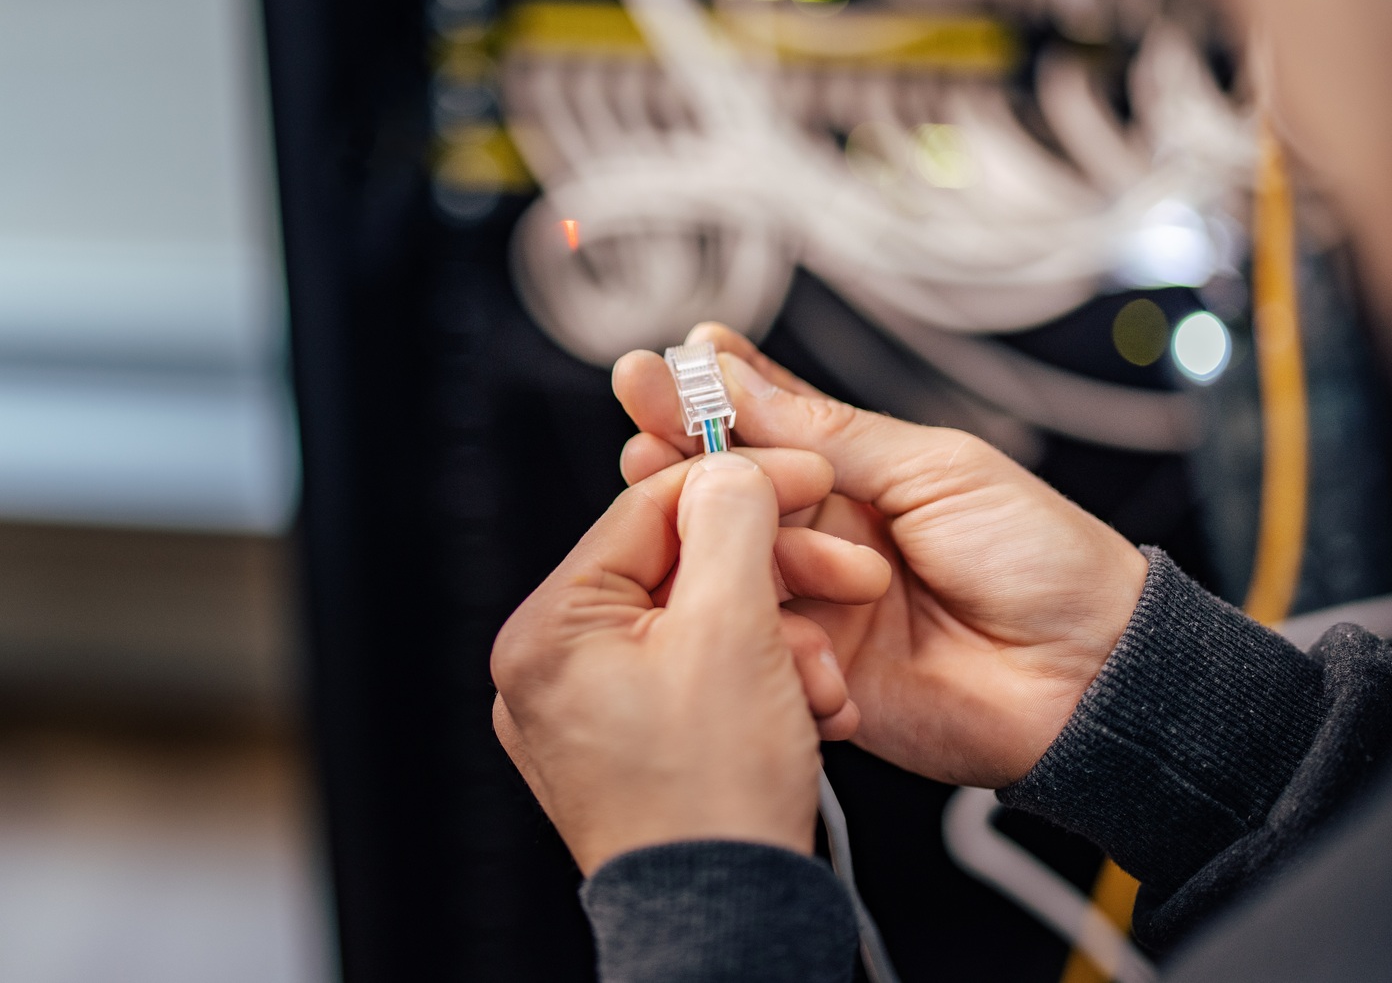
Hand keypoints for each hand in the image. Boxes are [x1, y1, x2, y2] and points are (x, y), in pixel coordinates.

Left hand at [491, 449, 890, 873]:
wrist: (730, 923)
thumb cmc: (713, 802)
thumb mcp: (734, 631)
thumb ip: (731, 525)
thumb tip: (728, 469)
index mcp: (551, 629)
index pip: (650, 509)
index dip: (741, 483)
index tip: (805, 475)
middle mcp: (553, 670)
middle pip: (683, 570)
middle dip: (774, 587)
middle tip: (840, 582)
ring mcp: (589, 714)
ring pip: (703, 625)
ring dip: (780, 643)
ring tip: (816, 687)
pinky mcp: (631, 749)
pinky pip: (701, 678)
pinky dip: (762, 684)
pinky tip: (804, 713)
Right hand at [614, 325, 1148, 788]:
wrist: (1096, 677)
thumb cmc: (1043, 559)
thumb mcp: (935, 469)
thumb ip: (828, 435)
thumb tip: (732, 376)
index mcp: (860, 473)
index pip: (762, 425)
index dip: (704, 398)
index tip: (653, 369)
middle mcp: (826, 534)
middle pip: (726, 494)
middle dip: (677, 463)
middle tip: (643, 438)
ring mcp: (816, 606)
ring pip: (727, 565)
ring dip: (710, 538)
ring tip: (702, 513)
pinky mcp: (814, 675)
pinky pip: (753, 646)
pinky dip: (742, 620)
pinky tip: (739, 596)